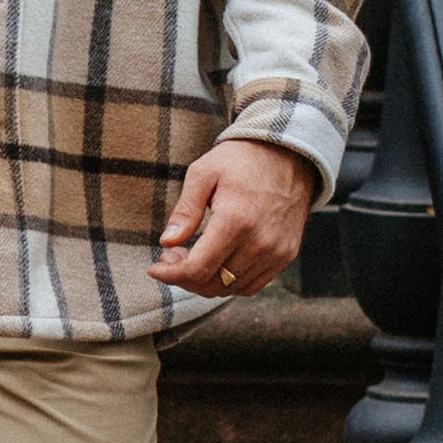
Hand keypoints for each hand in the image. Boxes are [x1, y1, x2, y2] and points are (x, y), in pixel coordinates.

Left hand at [151, 137, 315, 298]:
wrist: (288, 154)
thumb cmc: (240, 160)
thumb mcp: (203, 173)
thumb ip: (185, 210)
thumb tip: (167, 242)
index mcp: (236, 221)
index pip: (198, 268)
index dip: (170, 274)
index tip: (154, 268)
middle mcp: (260, 242)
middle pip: (212, 284)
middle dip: (183, 276)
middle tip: (171, 255)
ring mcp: (277, 252)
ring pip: (231, 288)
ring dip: (205, 280)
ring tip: (191, 255)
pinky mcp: (286, 255)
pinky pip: (252, 285)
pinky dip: (229, 282)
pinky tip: (216, 262)